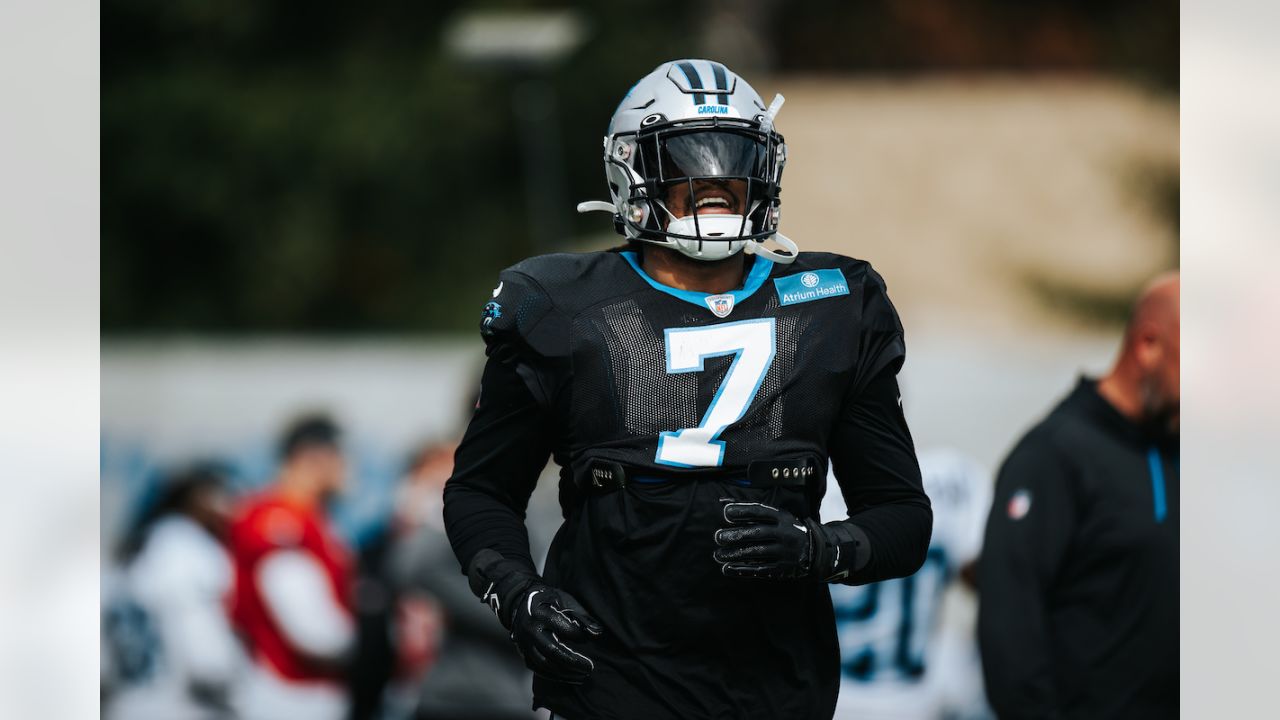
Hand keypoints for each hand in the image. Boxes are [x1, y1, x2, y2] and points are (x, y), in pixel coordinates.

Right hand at [467, 549, 602, 682]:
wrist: (522, 603)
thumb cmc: (550, 601)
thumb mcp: (567, 601)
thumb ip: (582, 617)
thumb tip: (597, 633)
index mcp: (542, 612)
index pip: (564, 629)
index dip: (579, 636)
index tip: (590, 639)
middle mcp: (530, 628)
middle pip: (552, 650)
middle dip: (573, 661)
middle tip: (589, 668)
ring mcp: (524, 642)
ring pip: (544, 663)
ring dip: (565, 672)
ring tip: (582, 675)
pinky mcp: (523, 653)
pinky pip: (538, 669)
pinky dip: (554, 676)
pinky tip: (569, 676)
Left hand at [714, 500, 827, 579]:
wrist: (816, 551)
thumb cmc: (788, 529)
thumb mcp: (777, 516)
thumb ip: (751, 510)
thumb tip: (722, 502)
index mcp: (783, 518)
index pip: (761, 513)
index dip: (743, 511)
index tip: (726, 513)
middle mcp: (785, 534)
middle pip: (758, 533)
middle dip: (737, 535)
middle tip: (718, 537)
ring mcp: (785, 552)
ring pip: (757, 553)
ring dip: (735, 554)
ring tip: (718, 555)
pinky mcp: (783, 568)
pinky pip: (760, 569)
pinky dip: (743, 570)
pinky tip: (727, 569)